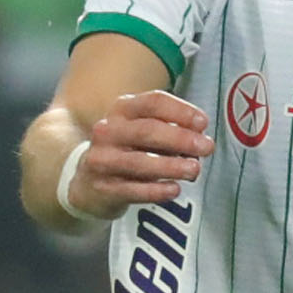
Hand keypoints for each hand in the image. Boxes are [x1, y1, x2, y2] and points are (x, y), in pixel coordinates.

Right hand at [63, 92, 213, 220]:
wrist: (87, 182)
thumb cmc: (126, 151)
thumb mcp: (141, 131)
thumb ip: (169, 130)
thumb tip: (200, 137)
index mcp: (122, 110)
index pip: (153, 102)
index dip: (180, 111)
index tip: (203, 123)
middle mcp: (108, 131)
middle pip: (147, 130)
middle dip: (180, 139)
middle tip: (206, 147)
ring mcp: (103, 160)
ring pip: (139, 162)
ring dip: (171, 166)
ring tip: (194, 169)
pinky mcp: (103, 188)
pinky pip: (133, 190)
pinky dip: (156, 190)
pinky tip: (174, 189)